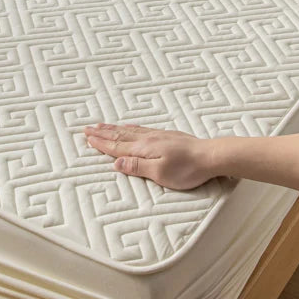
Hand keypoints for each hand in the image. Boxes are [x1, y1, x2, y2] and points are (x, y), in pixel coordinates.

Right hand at [84, 123, 215, 189]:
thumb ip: (137, 166)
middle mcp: (148, 139)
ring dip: (113, 128)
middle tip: (87, 128)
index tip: (87, 137)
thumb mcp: (160, 172)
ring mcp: (158, 136)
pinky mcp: (166, 136)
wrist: (210, 156)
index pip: (117, 146)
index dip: (101, 143)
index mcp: (144, 148)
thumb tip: (116, 163)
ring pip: (129, 130)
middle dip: (102, 133)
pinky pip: (141, 128)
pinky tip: (129, 126)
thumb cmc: (187, 169)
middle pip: (120, 135)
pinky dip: (130, 127)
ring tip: (102, 125)